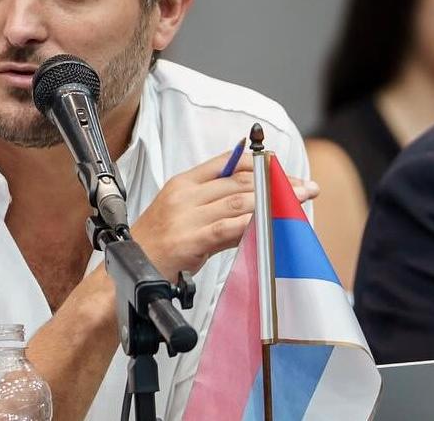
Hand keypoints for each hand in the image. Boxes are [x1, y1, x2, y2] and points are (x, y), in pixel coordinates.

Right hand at [132, 150, 317, 280]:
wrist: (128, 271)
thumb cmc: (156, 245)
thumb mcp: (183, 215)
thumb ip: (216, 207)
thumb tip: (254, 207)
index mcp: (183, 182)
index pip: (227, 162)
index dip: (260, 162)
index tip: (283, 167)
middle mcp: (185, 194)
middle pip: (239, 181)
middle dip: (277, 182)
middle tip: (304, 188)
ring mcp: (186, 216)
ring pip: (238, 201)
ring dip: (273, 201)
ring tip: (297, 203)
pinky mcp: (190, 240)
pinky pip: (228, 227)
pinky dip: (253, 223)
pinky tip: (271, 223)